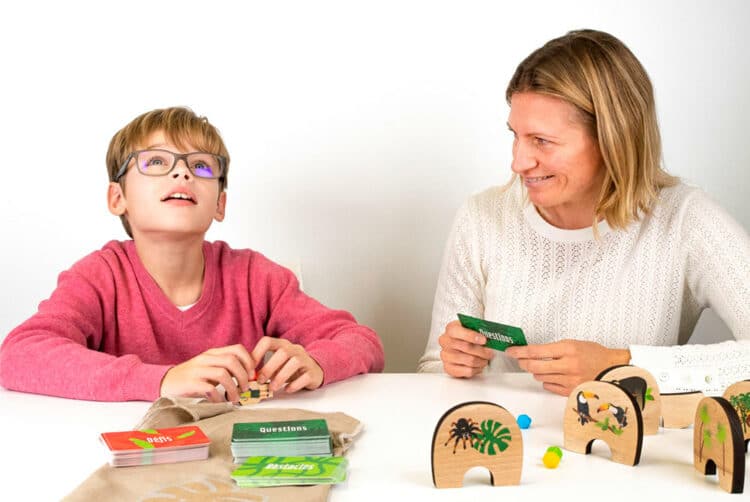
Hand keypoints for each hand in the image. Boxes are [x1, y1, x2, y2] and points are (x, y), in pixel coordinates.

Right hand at [160, 344, 253, 402]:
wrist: (166, 382)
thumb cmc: (192, 377)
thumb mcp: (210, 367)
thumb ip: (226, 367)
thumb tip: (249, 375)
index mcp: (213, 353)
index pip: (237, 349)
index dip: (249, 361)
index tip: (252, 374)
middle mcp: (206, 359)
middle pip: (232, 361)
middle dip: (243, 376)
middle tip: (246, 388)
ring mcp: (197, 370)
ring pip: (223, 374)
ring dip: (233, 388)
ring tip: (234, 398)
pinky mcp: (190, 383)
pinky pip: (210, 389)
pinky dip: (219, 397)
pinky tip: (220, 402)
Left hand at [251, 337, 323, 392]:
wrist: (314, 370)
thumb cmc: (290, 367)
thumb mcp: (277, 363)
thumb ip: (265, 366)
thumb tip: (248, 377)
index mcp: (282, 345)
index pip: (268, 341)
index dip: (257, 353)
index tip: (251, 368)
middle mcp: (294, 349)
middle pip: (282, 353)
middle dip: (269, 368)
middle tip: (260, 381)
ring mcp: (305, 360)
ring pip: (295, 362)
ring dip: (281, 376)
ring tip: (272, 387)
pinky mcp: (313, 372)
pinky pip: (305, 376)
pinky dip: (295, 384)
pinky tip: (287, 389)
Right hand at [438, 320, 495, 377]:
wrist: (461, 345)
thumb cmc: (468, 336)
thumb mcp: (473, 328)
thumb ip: (479, 330)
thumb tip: (490, 336)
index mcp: (451, 329)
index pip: (457, 331)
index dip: (471, 336)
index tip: (484, 340)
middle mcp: (445, 341)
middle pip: (466, 347)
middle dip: (481, 351)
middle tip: (490, 352)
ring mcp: (445, 355)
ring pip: (469, 360)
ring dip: (481, 361)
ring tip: (485, 359)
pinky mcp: (448, 368)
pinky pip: (467, 371)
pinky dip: (476, 369)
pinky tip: (479, 365)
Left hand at [505, 340, 629, 395]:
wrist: (613, 367)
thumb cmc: (594, 354)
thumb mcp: (573, 344)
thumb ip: (553, 349)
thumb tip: (532, 352)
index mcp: (568, 349)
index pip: (536, 351)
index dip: (520, 351)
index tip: (511, 351)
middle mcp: (568, 365)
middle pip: (534, 366)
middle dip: (523, 362)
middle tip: (520, 359)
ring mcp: (570, 380)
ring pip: (540, 377)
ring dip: (537, 371)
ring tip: (546, 366)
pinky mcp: (571, 391)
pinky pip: (549, 386)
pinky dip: (547, 381)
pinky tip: (554, 375)